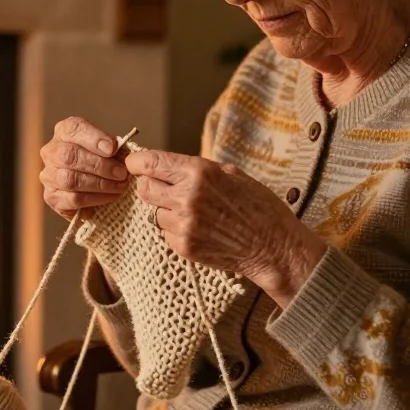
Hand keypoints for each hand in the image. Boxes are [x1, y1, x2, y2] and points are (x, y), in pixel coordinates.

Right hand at [40, 117, 128, 219]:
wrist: (92, 188)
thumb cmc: (102, 161)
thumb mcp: (108, 148)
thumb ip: (112, 148)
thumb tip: (121, 155)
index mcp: (64, 132)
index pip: (73, 128)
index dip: (93, 138)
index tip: (112, 148)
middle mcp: (52, 151)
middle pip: (69, 155)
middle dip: (99, 165)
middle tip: (121, 173)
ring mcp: (49, 175)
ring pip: (70, 180)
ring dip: (100, 184)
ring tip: (119, 187)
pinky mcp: (52, 197)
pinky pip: (72, 199)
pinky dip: (95, 199)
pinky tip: (109, 197)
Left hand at [124, 149, 326, 308]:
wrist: (273, 247)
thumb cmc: (258, 206)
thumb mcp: (231, 173)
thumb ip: (197, 169)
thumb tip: (169, 166)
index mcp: (199, 172)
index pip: (151, 163)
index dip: (138, 162)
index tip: (135, 163)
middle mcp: (186, 197)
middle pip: (145, 188)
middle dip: (150, 185)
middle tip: (164, 187)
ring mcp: (183, 225)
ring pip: (155, 212)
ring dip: (167, 210)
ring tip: (194, 211)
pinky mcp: (183, 247)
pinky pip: (166, 232)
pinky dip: (176, 229)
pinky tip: (200, 228)